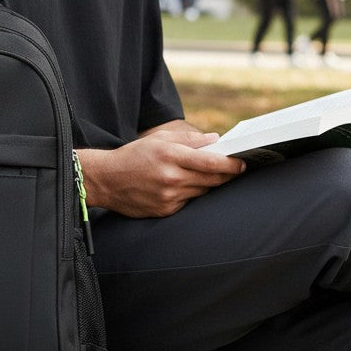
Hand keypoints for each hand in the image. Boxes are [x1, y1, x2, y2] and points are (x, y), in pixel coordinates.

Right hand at [77, 123, 246, 218]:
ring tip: (208, 176)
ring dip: (208, 184)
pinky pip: (188, 202)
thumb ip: (189, 139)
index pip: (210, 162)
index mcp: (171, 156)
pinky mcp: (165, 210)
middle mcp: (171, 178)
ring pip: (201, 192)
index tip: (242, 163)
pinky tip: (183, 186)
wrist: (107, 180)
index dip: (230, 164)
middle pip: (211, 180)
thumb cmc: (134, 155)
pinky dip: (190, 194)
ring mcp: (168, 197)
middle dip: (226, 175)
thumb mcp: (159, 139)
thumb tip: (214, 140)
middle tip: (236, 170)